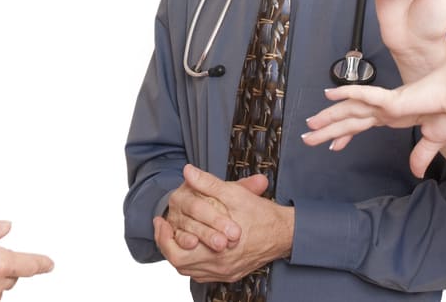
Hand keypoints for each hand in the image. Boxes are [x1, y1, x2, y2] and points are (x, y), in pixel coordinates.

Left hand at [153, 166, 292, 282]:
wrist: (285, 233)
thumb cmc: (261, 214)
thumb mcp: (235, 194)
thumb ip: (209, 184)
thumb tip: (187, 172)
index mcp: (218, 250)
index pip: (178, 253)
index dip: (164, 237)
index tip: (161, 220)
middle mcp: (220, 267)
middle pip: (181, 264)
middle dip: (168, 245)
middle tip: (164, 227)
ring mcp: (225, 273)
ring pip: (191, 270)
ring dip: (180, 253)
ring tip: (175, 234)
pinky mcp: (231, 274)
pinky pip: (204, 274)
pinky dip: (194, 261)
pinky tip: (193, 246)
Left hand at [303, 60, 445, 177]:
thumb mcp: (435, 139)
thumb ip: (422, 155)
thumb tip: (417, 172)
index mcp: (396, 116)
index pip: (363, 125)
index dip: (345, 135)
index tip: (332, 145)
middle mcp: (386, 109)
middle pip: (350, 120)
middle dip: (328, 129)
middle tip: (307, 137)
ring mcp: (387, 103)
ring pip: (350, 110)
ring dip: (329, 117)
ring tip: (309, 124)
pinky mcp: (393, 99)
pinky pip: (365, 95)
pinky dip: (346, 94)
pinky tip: (329, 94)